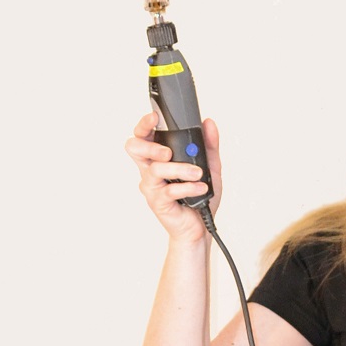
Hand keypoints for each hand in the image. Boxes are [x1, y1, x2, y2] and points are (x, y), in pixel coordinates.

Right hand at [123, 110, 222, 240]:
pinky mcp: (158, 202)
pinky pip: (168, 190)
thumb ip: (209, 145)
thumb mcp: (210, 167)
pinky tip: (201, 188)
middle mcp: (150, 170)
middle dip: (151, 146)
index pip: (143, 135)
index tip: (154, 117)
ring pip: (155, 169)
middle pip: (134, 148)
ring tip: (198, 173)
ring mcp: (152, 187)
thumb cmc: (199, 197)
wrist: (200, 228)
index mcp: (158, 157)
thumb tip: (209, 124)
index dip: (144, 124)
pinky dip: (188, 187)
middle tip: (168, 152)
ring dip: (180, 169)